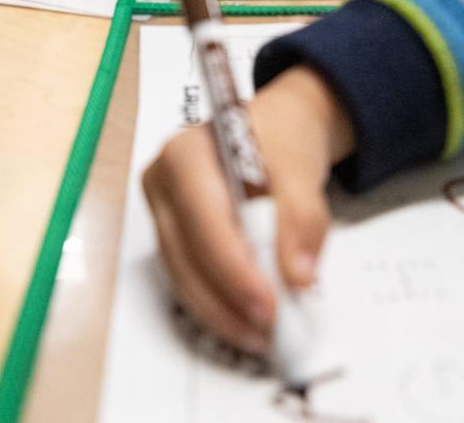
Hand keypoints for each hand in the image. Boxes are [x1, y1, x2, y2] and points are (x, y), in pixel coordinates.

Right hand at [142, 66, 352, 353]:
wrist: (275, 129)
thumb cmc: (280, 138)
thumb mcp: (300, 169)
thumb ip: (301, 220)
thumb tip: (298, 278)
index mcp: (184, 153)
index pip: (204, 221)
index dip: (233, 270)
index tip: (268, 306)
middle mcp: (162, 183)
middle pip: (186, 256)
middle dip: (227, 301)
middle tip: (269, 331)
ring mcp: (162, 211)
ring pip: (182, 276)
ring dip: (221, 312)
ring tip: (263, 335)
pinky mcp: (172, 236)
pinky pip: (188, 278)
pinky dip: (218, 304)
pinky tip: (247, 322)